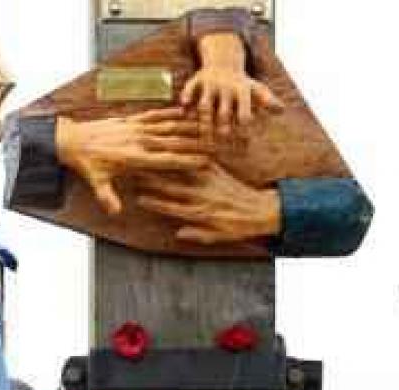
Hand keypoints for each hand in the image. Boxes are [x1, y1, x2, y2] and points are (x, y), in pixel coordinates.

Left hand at [55, 108, 208, 214]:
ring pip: (167, 125)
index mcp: (133, 158)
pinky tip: (183, 111)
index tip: (205, 161)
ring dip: (188, 125)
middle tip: (216, 142)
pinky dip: (170, 112)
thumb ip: (108, 197)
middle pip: (173, 140)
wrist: (72, 139)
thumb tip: (116, 212)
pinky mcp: (131, 119)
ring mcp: (135, 128)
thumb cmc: (86, 163)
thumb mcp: (96, 182)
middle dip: (195, 141)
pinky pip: (154, 114)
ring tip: (207, 124)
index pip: (166, 159)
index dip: (186, 160)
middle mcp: (138, 140)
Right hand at [136, 162, 281, 245]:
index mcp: (200, 212)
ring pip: (183, 169)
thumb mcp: (218, 236)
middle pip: (172, 185)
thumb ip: (198, 234)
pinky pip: (200, 158)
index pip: (171, 207)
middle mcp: (202, 194)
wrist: (262, 210)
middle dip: (153, 178)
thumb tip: (178, 232)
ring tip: (151, 154)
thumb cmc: (238, 226)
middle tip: (136, 170)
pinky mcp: (217, 170)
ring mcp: (210, 180)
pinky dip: (188, 151)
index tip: (139, 198)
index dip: (154, 202)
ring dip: (166, 162)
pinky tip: (176, 143)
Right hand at [181, 33, 283, 139]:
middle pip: (224, 112)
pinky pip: (189, 89)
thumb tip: (282, 110)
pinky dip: (186, 98)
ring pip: (205, 104)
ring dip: (204, 121)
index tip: (243, 144)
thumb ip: (267, 100)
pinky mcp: (196, 80)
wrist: (223, 61)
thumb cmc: (241, 83)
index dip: (244, 127)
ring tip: (203, 137)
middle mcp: (226, 87)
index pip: (244, 112)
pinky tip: (183, 110)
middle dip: (223, 128)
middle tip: (222, 144)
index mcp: (242, 91)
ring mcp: (210, 84)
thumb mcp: (256, 89)